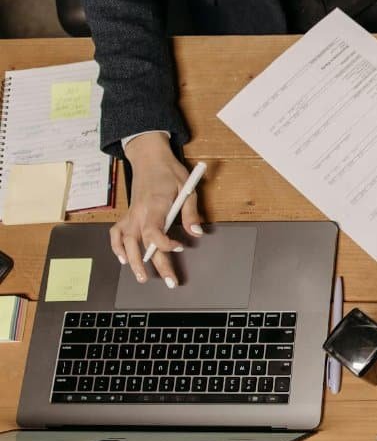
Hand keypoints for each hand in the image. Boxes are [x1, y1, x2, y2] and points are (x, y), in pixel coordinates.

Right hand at [110, 133, 204, 287]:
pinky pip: (116, 233)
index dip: (166, 244)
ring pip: (126, 242)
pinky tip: (124, 259)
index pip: (154, 232)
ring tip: (142, 278)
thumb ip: (190, 213)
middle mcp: (140, 212)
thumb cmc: (169, 173)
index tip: (180, 247)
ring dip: (134, 261)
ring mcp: (131, 214)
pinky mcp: (128, 214)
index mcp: (155, 205)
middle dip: (155, 265)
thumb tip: (196, 233)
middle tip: (169, 281)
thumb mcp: (188, 188)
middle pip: (142, 243)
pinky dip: (117, 247)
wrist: (149, 159)